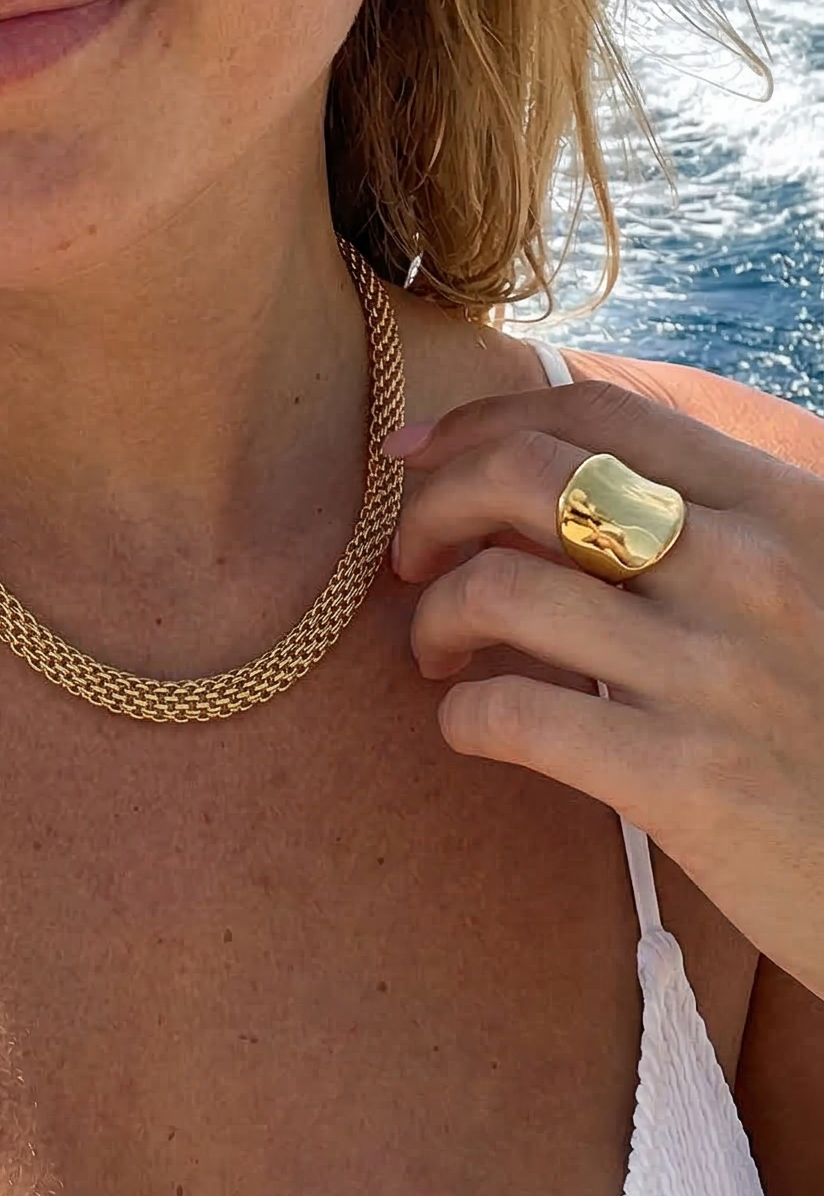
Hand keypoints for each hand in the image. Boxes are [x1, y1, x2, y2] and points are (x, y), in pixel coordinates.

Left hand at [389, 380, 823, 998]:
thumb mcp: (812, 583)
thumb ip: (715, 530)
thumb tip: (564, 493)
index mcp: (779, 507)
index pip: (601, 414)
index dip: (487, 420)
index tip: (422, 451)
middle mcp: (747, 569)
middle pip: (528, 476)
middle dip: (436, 503)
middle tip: (411, 555)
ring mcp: (715, 672)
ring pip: (500, 587)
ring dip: (435, 613)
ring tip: (436, 649)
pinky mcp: (686, 781)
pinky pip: (516, 714)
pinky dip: (463, 714)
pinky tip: (470, 728)